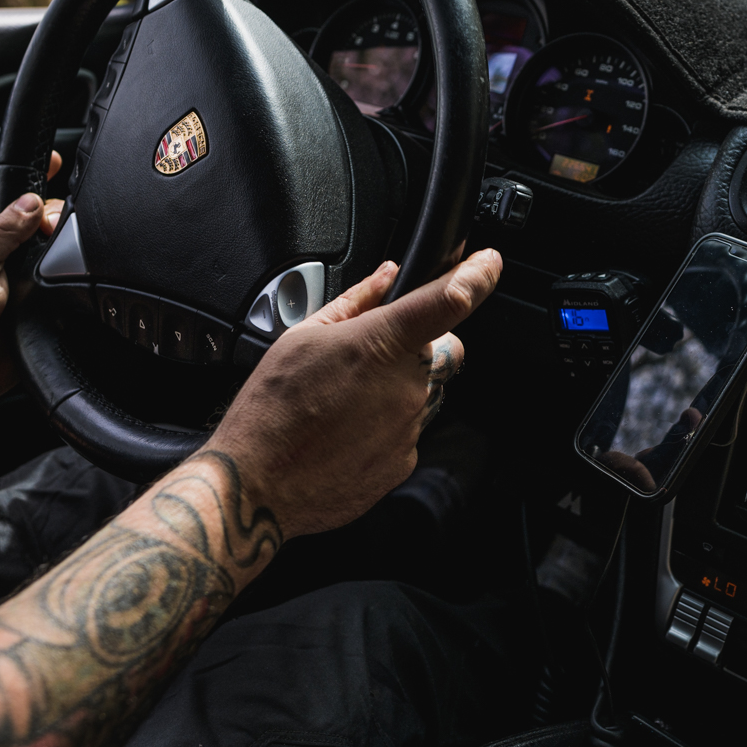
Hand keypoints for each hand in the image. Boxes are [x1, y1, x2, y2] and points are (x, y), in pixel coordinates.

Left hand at [0, 155, 63, 412]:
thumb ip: (0, 234)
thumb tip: (29, 204)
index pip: (3, 197)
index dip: (27, 178)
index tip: (52, 162)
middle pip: (35, 221)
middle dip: (50, 215)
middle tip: (49, 226)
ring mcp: (18, 281)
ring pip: (52, 252)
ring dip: (60, 248)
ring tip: (55, 253)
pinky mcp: (36, 306)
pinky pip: (60, 286)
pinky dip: (68, 280)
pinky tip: (66, 277)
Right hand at [208, 249, 501, 538]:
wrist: (257, 483)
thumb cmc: (272, 409)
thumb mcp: (303, 336)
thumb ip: (356, 301)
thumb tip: (386, 277)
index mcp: (382, 342)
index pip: (450, 299)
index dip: (478, 275)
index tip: (489, 263)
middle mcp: (407, 384)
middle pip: (443, 351)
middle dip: (420, 347)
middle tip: (372, 358)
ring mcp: (409, 426)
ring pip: (425, 392)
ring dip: (398, 389)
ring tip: (346, 402)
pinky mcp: (404, 461)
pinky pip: (408, 430)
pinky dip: (385, 426)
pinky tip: (345, 431)